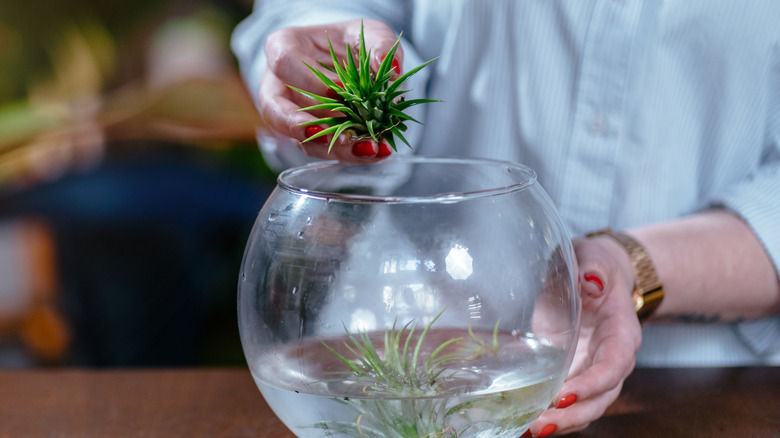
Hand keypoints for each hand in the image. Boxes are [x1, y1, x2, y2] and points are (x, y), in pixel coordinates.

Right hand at [260, 19, 402, 161]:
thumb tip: (390, 67)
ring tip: (369, 148)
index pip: (284, 63)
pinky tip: (375, 150)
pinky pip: (320, 150)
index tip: (342, 91)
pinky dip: (348, 153)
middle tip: (344, 137)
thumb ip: (381, 45)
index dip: (310, 81)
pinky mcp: (305, 136)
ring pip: (297, 138)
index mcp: (284, 46)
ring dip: (334, 148)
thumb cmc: (354, 43)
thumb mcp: (371, 33)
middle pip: (276, 110)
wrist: (352, 63)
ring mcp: (287, 114)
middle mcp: (277, 84)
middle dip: (308, 128)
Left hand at [524, 235, 641, 435]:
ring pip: (587, 408)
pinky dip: (551, 415)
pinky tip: (524, 424)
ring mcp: (595, 370)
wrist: (595, 274)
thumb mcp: (593, 255)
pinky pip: (569, 403)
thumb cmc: (594, 265)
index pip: (612, 365)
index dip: (591, 384)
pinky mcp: (576, 375)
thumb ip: (592, 265)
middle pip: (602, 397)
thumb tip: (591, 280)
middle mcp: (614, 358)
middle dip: (572, 415)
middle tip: (539, 424)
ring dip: (561, 423)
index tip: (562, 396)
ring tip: (528, 430)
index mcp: (622, 332)